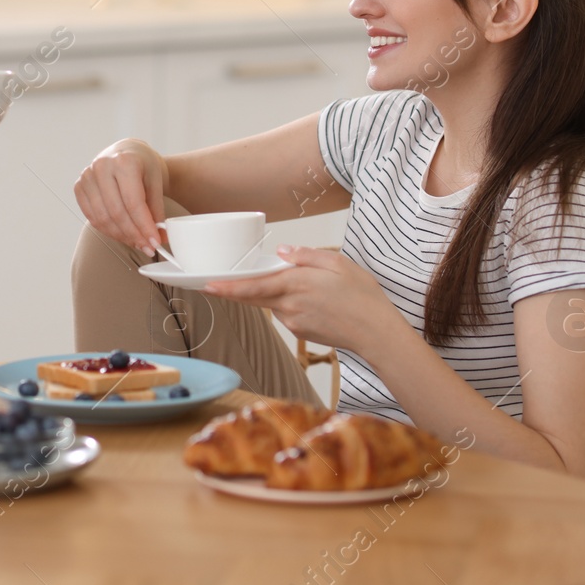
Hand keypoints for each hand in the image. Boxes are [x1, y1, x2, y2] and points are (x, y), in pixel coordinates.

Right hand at [74, 139, 167, 253]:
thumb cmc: (143, 165)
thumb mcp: (156, 182)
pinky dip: (107, 230)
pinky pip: (92, 217)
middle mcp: (102, 167)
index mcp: (124, 162)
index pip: (134, 203)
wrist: (126, 152)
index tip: (155, 242)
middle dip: (134, 235)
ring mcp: (87, 176)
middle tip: (148, 247)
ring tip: (136, 242)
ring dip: (120, 236)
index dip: (144, 227)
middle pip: (117, 213)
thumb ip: (156, 209)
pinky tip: (122, 234)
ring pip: (103, 218)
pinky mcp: (79, 186)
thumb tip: (159, 237)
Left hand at [203, 245, 403, 353]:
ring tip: (306, 288)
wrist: (377, 332)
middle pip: (253, 296)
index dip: (227, 287)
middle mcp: (289, 305)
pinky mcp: (300, 332)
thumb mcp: (338, 263)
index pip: (252, 286)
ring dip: (273, 294)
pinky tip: (314, 302)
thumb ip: (306, 255)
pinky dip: (290, 305)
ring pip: (272, 304)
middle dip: (232, 290)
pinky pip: (286, 314)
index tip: (207, 285)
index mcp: (295, 284)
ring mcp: (293, 322)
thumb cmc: (362, 295)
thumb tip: (283, 251)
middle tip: (213, 283)